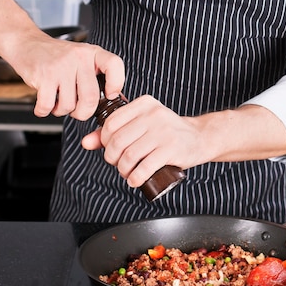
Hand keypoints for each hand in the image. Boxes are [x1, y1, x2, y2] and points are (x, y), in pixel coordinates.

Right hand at [7, 33, 124, 119]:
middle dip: (83, 113)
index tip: (109, 95)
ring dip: (61, 111)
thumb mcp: (81, 58)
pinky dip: (44, 110)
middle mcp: (78, 57)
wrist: (26, 43)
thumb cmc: (55, 56)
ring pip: (69, 105)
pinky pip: (48, 105)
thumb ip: (95, 76)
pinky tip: (44, 104)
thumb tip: (113, 101)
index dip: (116, 84)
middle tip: (77, 111)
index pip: (114, 65)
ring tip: (56, 101)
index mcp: (91, 53)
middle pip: (91, 97)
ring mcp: (61, 66)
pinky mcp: (44, 76)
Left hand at [81, 95, 206, 186]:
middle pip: (117, 141)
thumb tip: (85, 142)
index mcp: (143, 104)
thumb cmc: (165, 132)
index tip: (111, 149)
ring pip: (129, 155)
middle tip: (119, 164)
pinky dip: (135, 178)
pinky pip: (145, 167)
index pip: (111, 122)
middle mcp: (153, 114)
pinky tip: (135, 181)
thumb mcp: (141, 125)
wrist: (199, 137)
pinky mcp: (171, 149)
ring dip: (123, 170)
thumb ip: (114, 130)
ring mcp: (163, 131)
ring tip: (127, 173)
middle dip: (112, 158)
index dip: (104, 140)